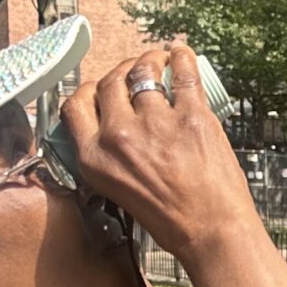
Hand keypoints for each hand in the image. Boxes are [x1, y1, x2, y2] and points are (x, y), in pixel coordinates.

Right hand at [60, 45, 254, 263]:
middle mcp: (119, 136)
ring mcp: (155, 123)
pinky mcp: (192, 117)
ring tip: (158, 60)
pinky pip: (183, 73)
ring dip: (149, 60)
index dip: (87, 90)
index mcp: (94, 158)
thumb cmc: (170, 220)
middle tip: (134, 70)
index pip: (74, 105)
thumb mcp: (118, 191)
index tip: (100, 88)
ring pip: (142, 71)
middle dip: (120, 71)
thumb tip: (115, 124)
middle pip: (108, 83)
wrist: (211, 233)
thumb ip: (110, 156)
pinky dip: (181, 57)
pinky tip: (180, 53)